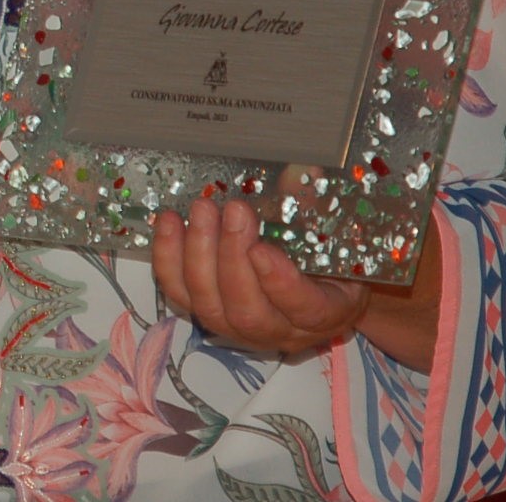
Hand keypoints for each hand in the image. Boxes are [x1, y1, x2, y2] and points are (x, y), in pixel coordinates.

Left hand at [152, 198, 372, 356]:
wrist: (312, 286)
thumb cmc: (329, 258)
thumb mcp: (337, 235)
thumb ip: (318, 209)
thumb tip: (307, 172)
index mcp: (324, 314)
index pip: (303, 307)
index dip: (279, 282)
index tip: (262, 248)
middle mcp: (280, 332)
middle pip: (248, 310)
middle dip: (233, 257)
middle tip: (234, 211)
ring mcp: (237, 329)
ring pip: (209, 305)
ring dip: (199, 253)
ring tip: (203, 208)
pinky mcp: (206, 314)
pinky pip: (179, 293)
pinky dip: (169, 258)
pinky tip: (170, 221)